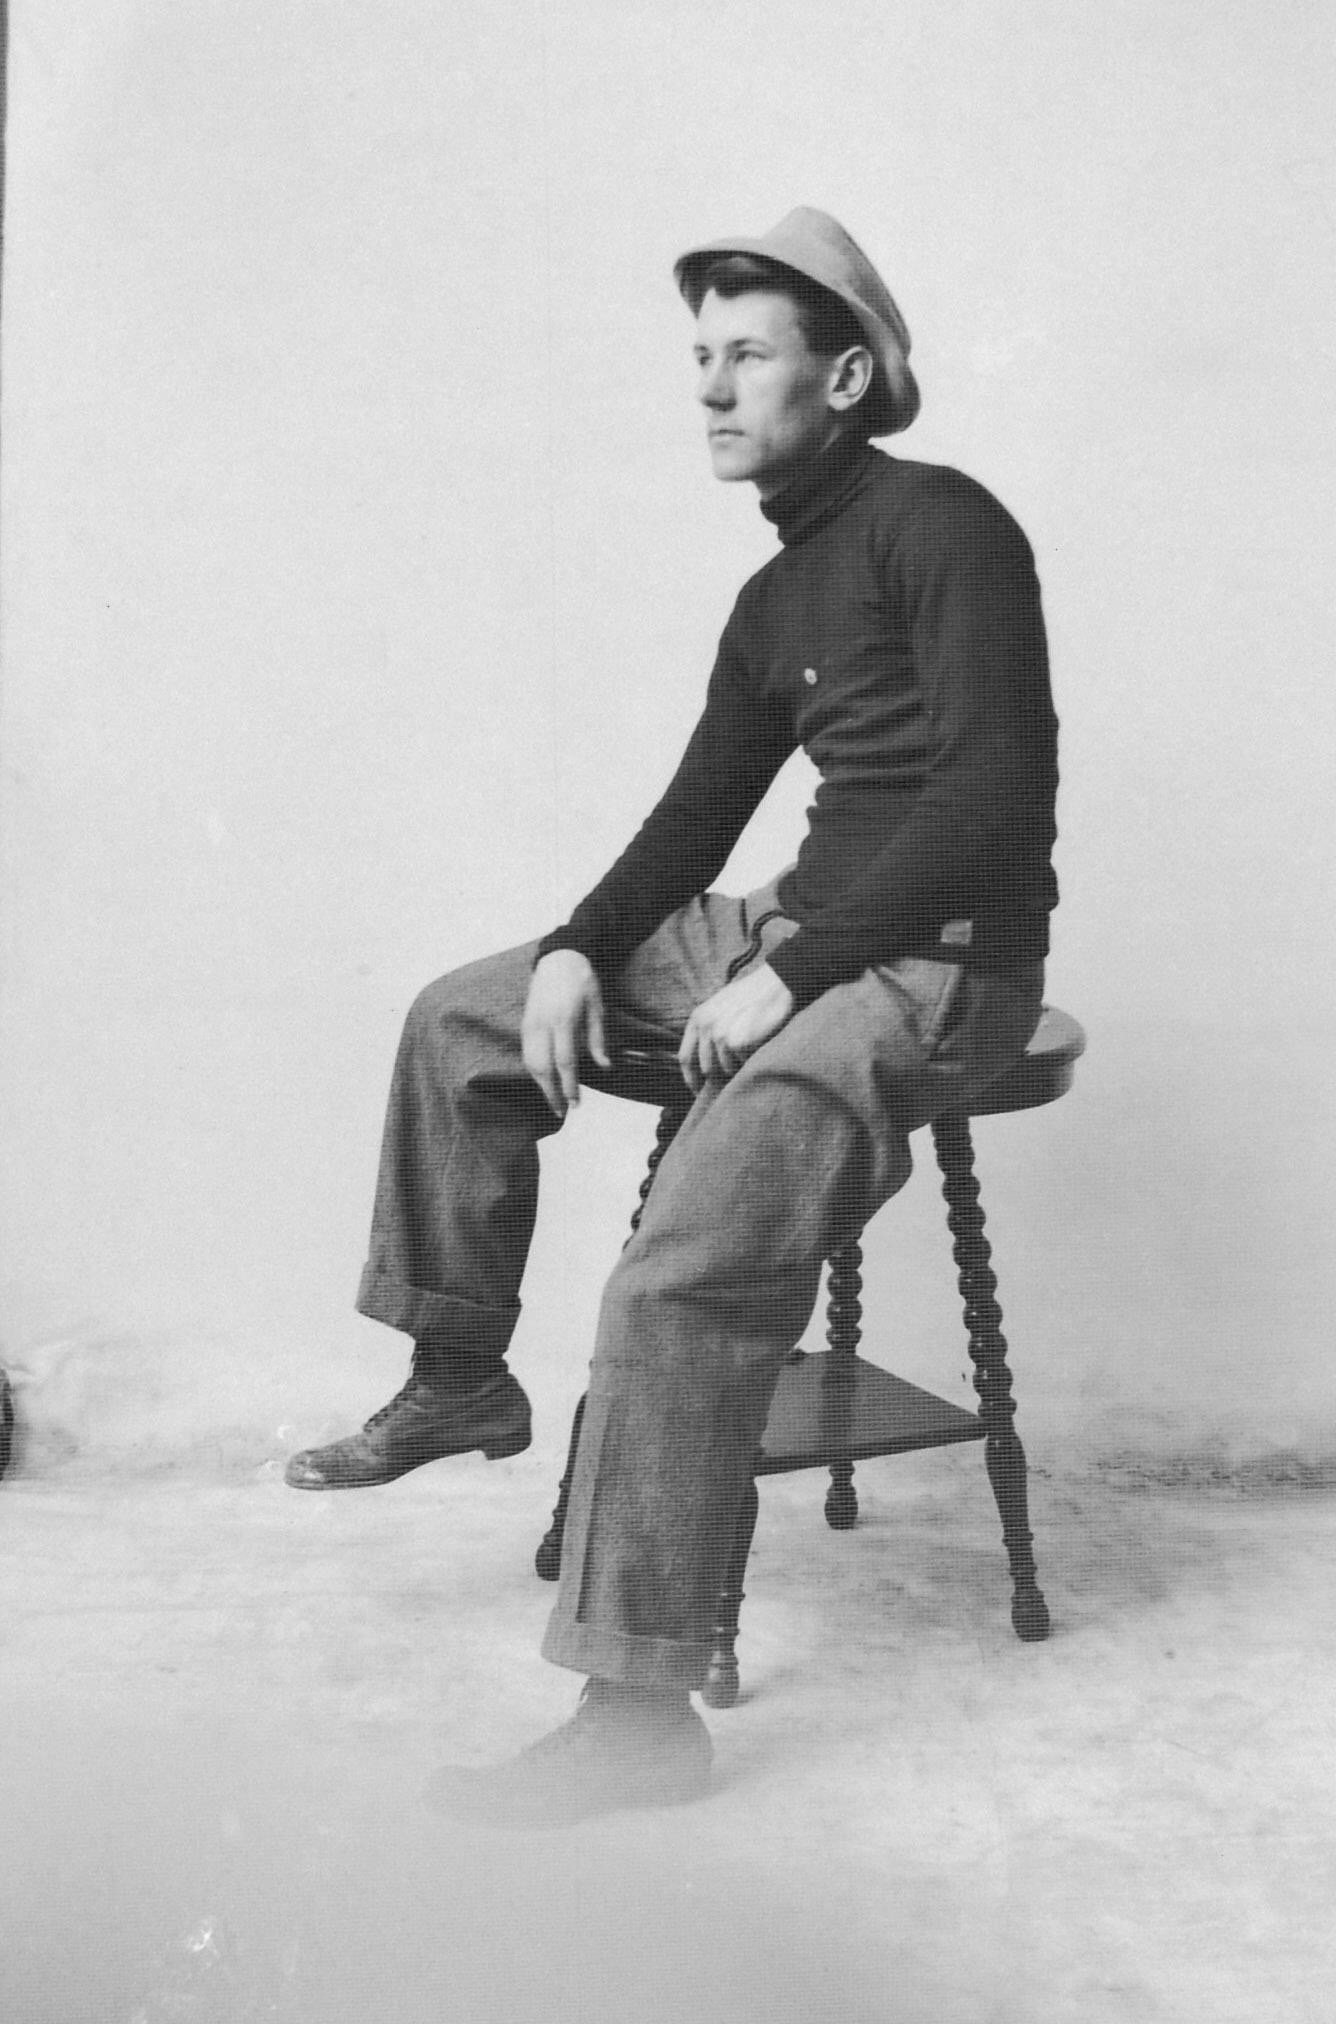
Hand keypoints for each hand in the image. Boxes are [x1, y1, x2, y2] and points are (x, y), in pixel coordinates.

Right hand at [521, 950, 609, 1116]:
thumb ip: (598, 1038)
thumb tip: (604, 1066)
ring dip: (540, 1085)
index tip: (575, 1104)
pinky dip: (534, 1071)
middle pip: (542, 1067)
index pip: (564, 1061)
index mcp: (563, 1019)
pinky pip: (526, 1053)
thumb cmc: (582, 980)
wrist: (558, 958)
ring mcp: (530, 1024)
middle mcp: (542, 1024)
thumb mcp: (597, 1006)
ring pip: (530, 1063)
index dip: (569, 1085)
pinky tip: (545, 1080)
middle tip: (561, 1112)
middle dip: (551, 1093)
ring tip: (553, 1100)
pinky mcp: (524, 1023)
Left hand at [678, 963, 795, 1093]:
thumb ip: (708, 1030)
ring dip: (738, 1066)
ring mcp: (721, 1035)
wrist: (776, 983)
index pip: (685, 1058)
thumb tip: (704, 1064)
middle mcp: (705, 1027)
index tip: (699, 1091)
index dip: (691, 1079)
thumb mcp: (720, 1008)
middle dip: (719, 1076)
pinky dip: (750, 1060)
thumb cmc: (752, 997)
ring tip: (751, 1049)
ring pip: (725, 1069)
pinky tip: (758, 1044)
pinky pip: (742, 1064)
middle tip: (735, 1074)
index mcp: (697, 1019)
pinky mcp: (738, 1042)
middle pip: (706, 1068)